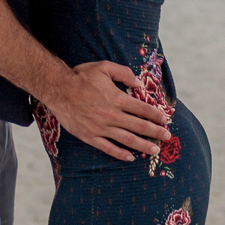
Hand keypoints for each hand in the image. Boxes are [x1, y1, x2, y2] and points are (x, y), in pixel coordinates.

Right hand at [47, 62, 172, 161]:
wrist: (58, 89)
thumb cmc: (81, 77)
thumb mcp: (104, 67)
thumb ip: (124, 73)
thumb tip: (138, 83)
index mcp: (117, 99)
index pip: (143, 109)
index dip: (156, 115)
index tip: (165, 120)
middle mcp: (112, 115)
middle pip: (139, 126)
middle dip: (155, 132)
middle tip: (167, 137)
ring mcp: (101, 128)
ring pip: (127, 139)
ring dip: (143, 145)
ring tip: (155, 150)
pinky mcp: (90, 136)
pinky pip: (108, 148)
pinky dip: (120, 154)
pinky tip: (130, 157)